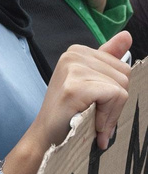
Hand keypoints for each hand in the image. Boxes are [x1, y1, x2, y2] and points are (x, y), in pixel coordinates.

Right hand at [2, 31, 131, 173]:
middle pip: (124, 75)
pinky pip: (114, 96)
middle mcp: (74, 54)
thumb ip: (108, 58)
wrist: (46, 137)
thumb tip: (127, 36)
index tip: (98, 104)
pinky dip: (108, 116)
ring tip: (93, 119)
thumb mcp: (90, 81)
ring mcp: (73, 68)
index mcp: (78, 50)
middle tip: (96, 114)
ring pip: (121, 87)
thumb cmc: (69, 113)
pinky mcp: (75, 86)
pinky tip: (93, 123)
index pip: (121, 66)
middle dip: (116, 102)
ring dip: (112, 112)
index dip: (116, 91)